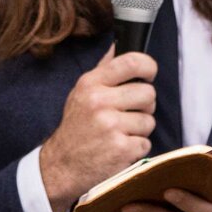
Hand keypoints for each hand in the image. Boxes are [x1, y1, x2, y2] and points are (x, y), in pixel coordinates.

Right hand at [37, 46, 156, 211]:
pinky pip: (146, 142)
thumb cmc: (75, 128)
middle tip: (129, 114)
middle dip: (144, 105)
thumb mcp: (80, 94)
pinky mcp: (122, 149)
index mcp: (91, 84)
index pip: (131, 62)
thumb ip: (101, 71)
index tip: (149, 75)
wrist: (61, 165)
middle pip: (148, 93)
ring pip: (149, 120)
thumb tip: (116, 46)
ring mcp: (111, 127)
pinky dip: (137, 147)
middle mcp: (100, 103)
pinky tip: (120, 148)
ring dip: (140, 129)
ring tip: (121, 133)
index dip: (148, 67)